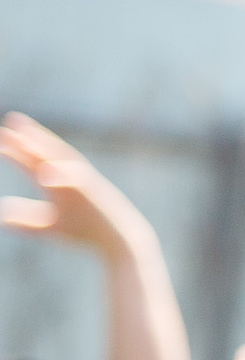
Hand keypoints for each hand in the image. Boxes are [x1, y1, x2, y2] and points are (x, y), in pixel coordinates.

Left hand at [1, 114, 153, 260]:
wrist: (119, 240)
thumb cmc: (87, 231)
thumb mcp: (51, 227)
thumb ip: (27, 221)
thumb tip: (2, 216)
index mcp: (59, 182)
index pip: (36, 160)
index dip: (19, 147)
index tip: (2, 133)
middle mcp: (72, 177)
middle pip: (50, 153)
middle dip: (31, 137)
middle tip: (11, 119)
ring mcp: (86, 184)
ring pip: (65, 161)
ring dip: (46, 149)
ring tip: (26, 139)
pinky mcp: (96, 196)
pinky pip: (79, 182)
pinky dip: (63, 176)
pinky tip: (45, 173)